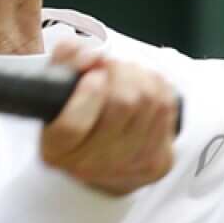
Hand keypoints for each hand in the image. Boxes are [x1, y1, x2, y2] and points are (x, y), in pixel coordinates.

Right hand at [40, 41, 177, 195]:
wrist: (101, 156)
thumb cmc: (76, 112)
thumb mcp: (56, 83)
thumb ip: (64, 58)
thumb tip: (90, 56)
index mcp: (57, 150)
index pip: (72, 126)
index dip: (88, 93)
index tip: (93, 75)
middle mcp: (89, 165)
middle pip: (122, 105)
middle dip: (120, 72)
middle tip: (112, 65)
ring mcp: (126, 166)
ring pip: (149, 101)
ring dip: (140, 76)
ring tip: (127, 73)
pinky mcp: (157, 162)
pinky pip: (167, 108)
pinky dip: (159, 87)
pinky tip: (145, 86)